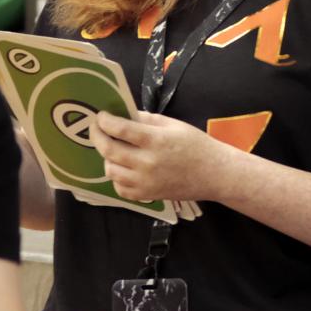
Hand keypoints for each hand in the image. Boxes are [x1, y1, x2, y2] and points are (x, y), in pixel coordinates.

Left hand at [92, 110, 234, 203]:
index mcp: (156, 141)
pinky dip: (117, 177)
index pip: (119, 129)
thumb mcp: (173, 125)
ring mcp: (145, 182)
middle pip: (108, 150)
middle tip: (96, 128)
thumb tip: (123, 115)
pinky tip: (123, 168)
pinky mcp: (147, 195)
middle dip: (97, 136)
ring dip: (106, 157)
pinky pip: (120, 188)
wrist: (214, 174)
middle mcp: (147, 163)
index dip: (104, 121)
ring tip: (112, 148)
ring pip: (110, 170)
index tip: (101, 116)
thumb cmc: (196, 145)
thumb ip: (146, 120)